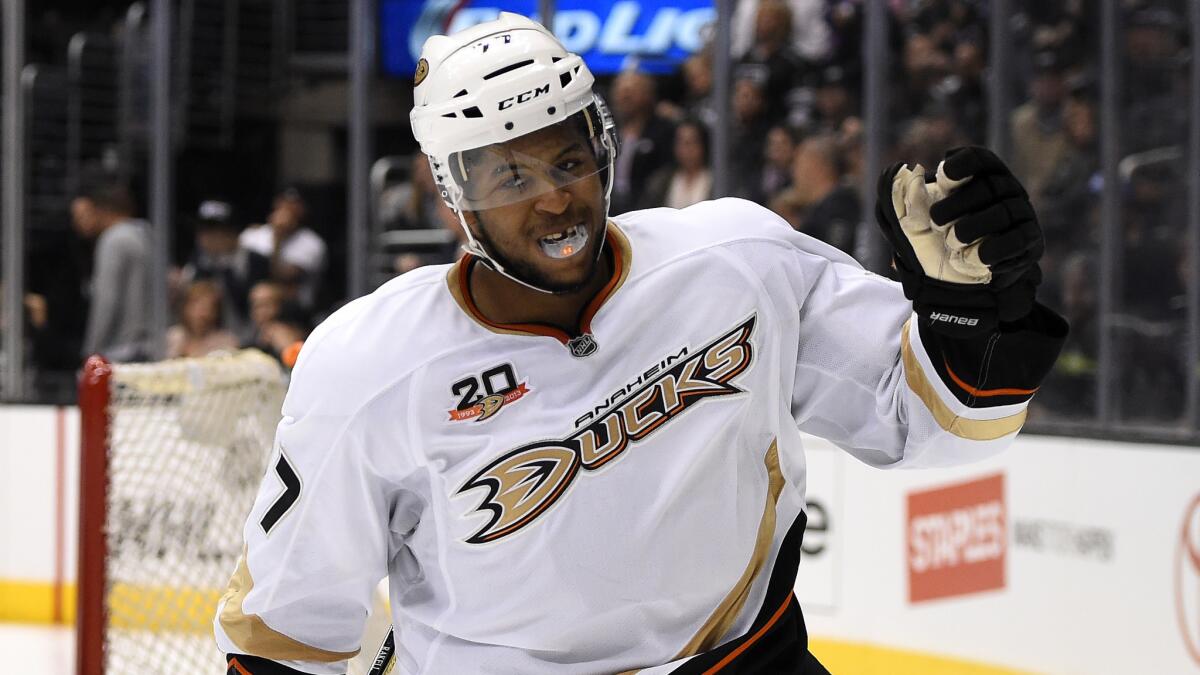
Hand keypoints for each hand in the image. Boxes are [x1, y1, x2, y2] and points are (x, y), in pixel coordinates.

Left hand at [876, 146, 1042, 336]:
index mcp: (981, 176)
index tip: (941, 176)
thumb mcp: (918, 220)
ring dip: (972, 227)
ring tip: (952, 241)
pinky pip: (1017, 240)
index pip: (978, 158)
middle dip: (957, 204)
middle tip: (935, 221)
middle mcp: (1007, 190)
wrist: (968, 280)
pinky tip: (974, 258)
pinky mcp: (1031, 241)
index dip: (961, 164)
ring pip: (1002, 212)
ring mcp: (1022, 214)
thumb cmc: (941, 241)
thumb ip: (904, 198)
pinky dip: (993, 249)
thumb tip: (894, 172)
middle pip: (988, 186)